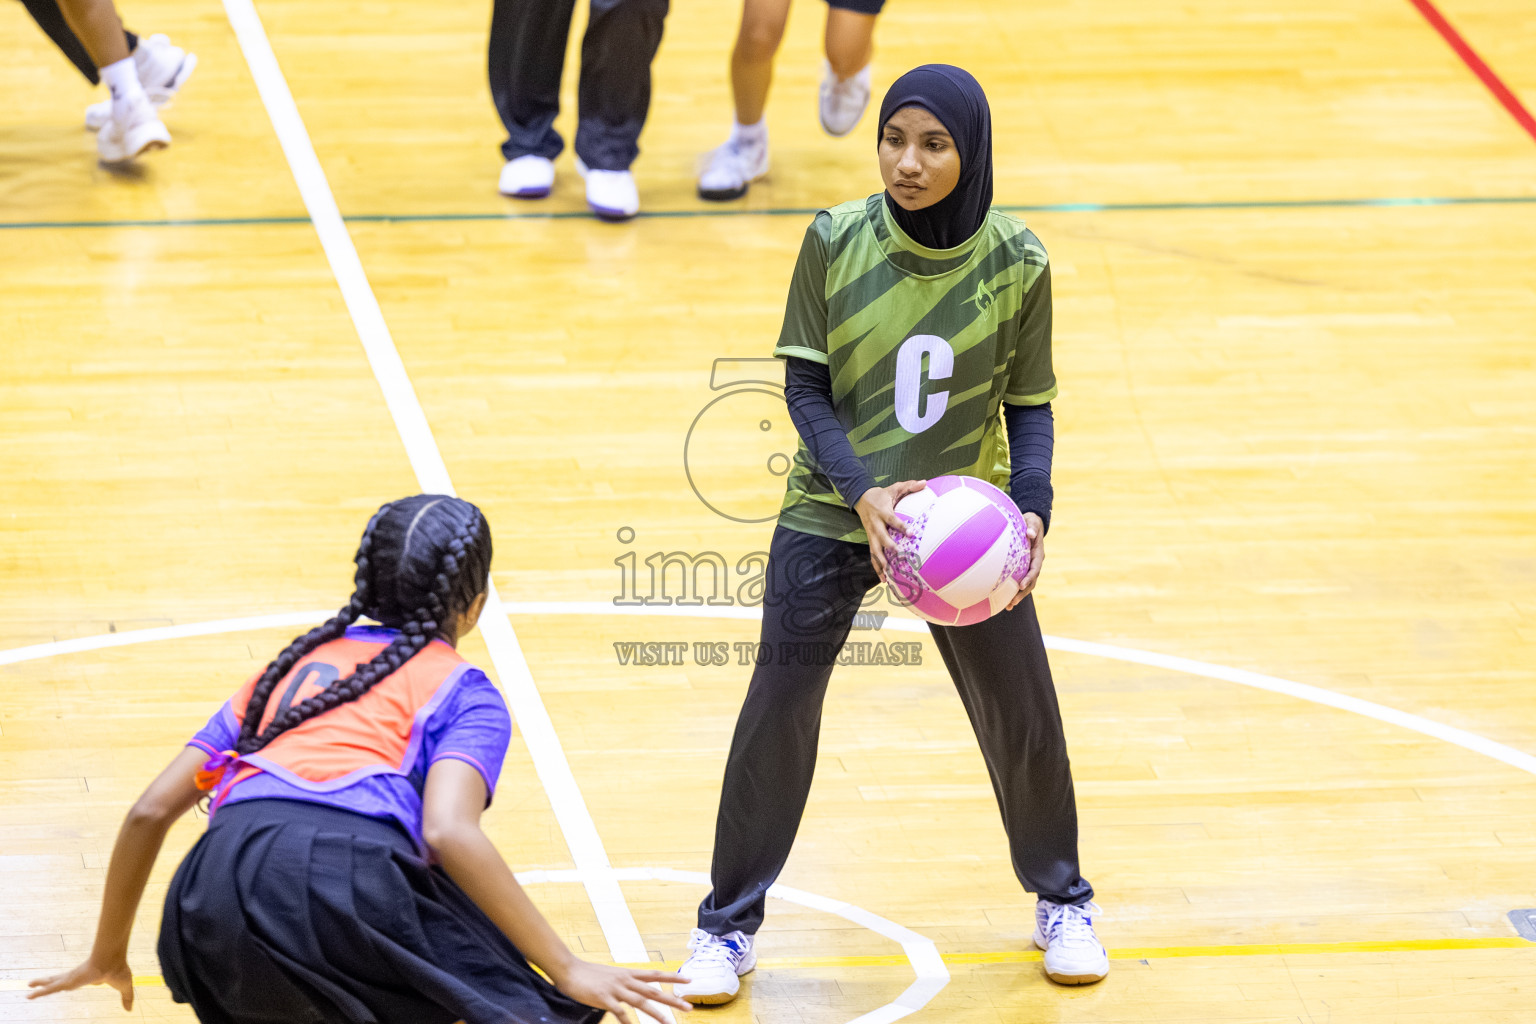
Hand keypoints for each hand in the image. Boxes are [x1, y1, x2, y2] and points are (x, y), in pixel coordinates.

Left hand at [28, 956, 134, 1009]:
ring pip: (52, 983)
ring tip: (29, 985)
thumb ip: (126, 998)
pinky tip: (29, 995)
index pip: (76, 981)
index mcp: (89, 978)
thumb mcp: (124, 987)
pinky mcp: (67, 982)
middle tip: (38, 982)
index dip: (70, 983)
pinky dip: (39, 992)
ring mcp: (70, 979)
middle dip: (49, 981)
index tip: (66, 984)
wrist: (112, 961)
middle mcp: (77, 978)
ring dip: (40, 985)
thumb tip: (130, 1010)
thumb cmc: (118, 970)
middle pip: (60, 980)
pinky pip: (50, 989)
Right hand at [553, 959, 691, 1022]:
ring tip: (670, 1023)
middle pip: (654, 990)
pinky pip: (619, 1012)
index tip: (688, 980)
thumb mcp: (611, 975)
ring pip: (641, 1002)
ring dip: (656, 1014)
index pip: (655, 975)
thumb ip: (624, 981)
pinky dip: (628, 1021)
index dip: (672, 978)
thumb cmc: (589, 974)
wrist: (569, 969)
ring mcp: (615, 989)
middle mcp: (625, 980)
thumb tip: (634, 986)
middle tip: (689, 1007)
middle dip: (673, 999)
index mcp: (628, 973)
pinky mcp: (604, 998)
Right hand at [854, 480, 927, 582]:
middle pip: (881, 538)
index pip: (892, 520)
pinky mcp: (870, 541)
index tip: (911, 533)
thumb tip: (925, 482)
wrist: (860, 498)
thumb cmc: (881, 495)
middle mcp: (876, 525)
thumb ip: (909, 486)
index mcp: (882, 512)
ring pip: (875, 550)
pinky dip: (877, 568)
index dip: (900, 526)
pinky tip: (884, 580)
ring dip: (881, 563)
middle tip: (899, 556)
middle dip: (889, 547)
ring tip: (889, 575)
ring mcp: (871, 535)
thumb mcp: (894, 488)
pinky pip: (872, 556)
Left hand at [1005, 512, 1045, 610]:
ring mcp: (1029, 567)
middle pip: (1031, 581)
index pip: (1035, 568)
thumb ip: (1032, 527)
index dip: (1030, 577)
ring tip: (1009, 606)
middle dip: (1023, 592)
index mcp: (1038, 554)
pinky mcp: (1023, 568)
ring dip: (1018, 595)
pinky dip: (1013, 590)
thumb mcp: (1032, 521)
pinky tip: (1004, 601)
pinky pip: (1018, 581)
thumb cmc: (1030, 522)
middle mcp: (1035, 563)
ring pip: (1026, 584)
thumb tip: (1029, 533)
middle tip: (1013, 601)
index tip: (1022, 585)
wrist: (1031, 524)